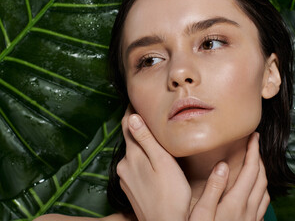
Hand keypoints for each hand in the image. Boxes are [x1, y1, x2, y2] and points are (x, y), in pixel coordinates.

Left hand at [117, 106, 190, 220]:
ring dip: (140, 146)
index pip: (127, 125)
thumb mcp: (162, 163)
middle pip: (129, 139)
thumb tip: (131, 118)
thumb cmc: (170, 194)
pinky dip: (140, 161)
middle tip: (150, 118)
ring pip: (132, 154)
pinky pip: (133, 167)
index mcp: (132, 156)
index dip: (131, 111)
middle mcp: (124, 166)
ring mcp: (125, 178)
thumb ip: (146, 140)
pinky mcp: (129, 188)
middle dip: (137, 128)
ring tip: (154, 141)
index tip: (135, 100)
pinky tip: (151, 165)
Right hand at [190, 132, 269, 220]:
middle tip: (254, 145)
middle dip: (259, 159)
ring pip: (265, 192)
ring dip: (262, 175)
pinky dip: (261, 192)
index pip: (250, 171)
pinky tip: (254, 192)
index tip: (254, 136)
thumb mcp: (201, 212)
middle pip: (261, 179)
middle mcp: (248, 210)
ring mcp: (252, 219)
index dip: (253, 151)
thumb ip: (213, 188)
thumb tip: (222, 165)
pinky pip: (263, 205)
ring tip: (255, 164)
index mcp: (236, 202)